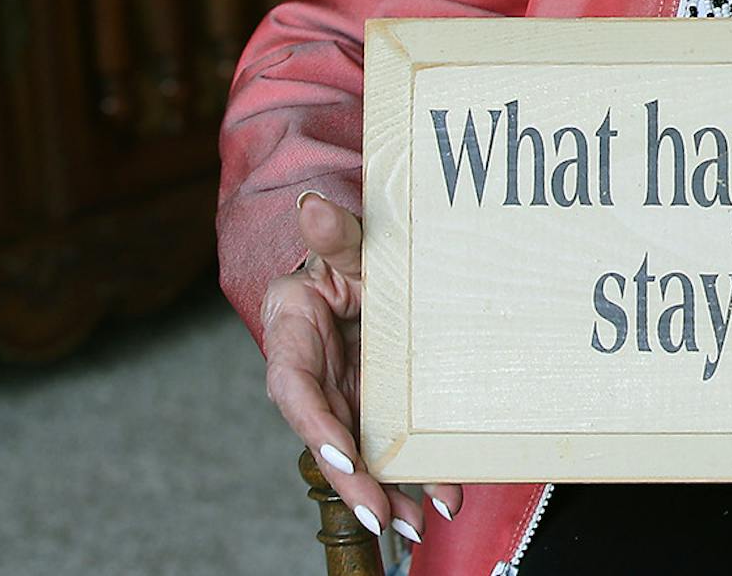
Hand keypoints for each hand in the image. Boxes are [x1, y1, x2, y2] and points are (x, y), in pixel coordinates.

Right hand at [261, 193, 463, 545]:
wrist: (371, 259)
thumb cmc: (355, 249)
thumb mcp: (352, 241)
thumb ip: (336, 233)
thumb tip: (312, 207)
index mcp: (294, 327)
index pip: (294, 387)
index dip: (317, 427)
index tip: (343, 460)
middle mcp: (313, 370)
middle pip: (327, 435)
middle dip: (355, 482)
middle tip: (386, 517)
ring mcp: (343, 390)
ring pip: (357, 451)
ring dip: (384, 491)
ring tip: (414, 523)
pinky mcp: (372, 402)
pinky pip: (387, 442)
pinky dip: (410, 472)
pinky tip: (437, 497)